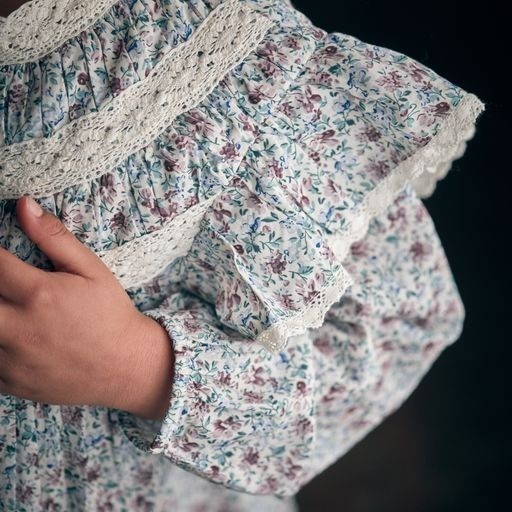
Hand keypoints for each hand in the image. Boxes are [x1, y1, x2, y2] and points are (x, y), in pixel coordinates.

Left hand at [0, 196, 173, 419]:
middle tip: (7, 285)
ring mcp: (11, 359)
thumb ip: (55, 238)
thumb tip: (24, 205)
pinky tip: (13, 335)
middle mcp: (18, 327)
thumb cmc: (111, 314)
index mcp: (38, 293)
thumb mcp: (93, 271)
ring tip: (12, 308)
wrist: (126, 367)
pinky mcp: (10, 382)